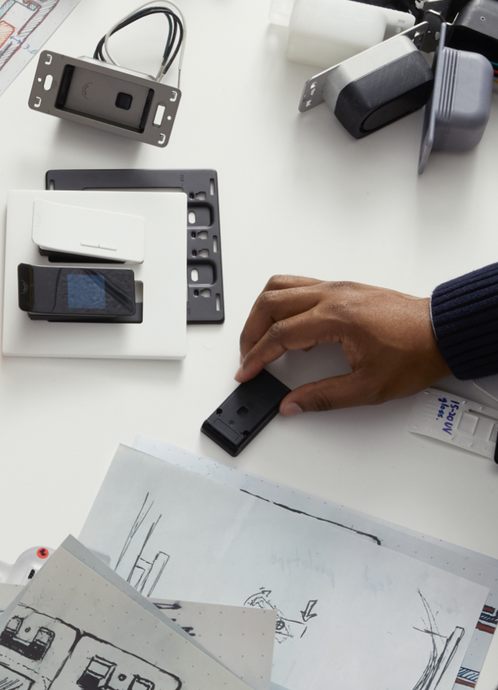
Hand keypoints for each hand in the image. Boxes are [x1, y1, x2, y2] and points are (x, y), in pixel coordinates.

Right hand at [235, 275, 446, 413]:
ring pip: (281, 285)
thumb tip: (292, 404)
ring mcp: (337, 287)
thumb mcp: (367, 388)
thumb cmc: (415, 354)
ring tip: (259, 337)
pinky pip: (300, 285)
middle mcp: (333, 295)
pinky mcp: (343, 288)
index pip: (279, 334)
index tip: (246, 371)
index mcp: (336, 318)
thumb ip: (323, 397)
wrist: (442, 334)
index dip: (256, 356)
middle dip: (250, 331)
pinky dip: (283, 303)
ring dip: (262, 311)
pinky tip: (289, 326)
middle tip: (248, 356)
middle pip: (270, 302)